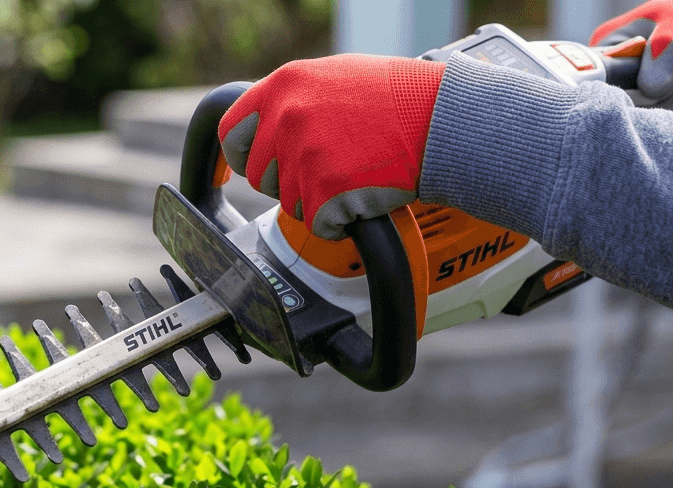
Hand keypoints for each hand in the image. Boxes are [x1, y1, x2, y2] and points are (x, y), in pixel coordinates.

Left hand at [217, 55, 445, 239]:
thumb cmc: (398, 98)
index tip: (251, 166)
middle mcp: (287, 119)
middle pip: (259, 176)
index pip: (232, 131)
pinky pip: (318, 226)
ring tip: (353, 177)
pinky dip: (338, 223)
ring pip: (289, 204)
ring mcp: (304, 156)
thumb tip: (266, 124)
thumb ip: (295, 98)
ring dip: (317, 202)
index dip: (241, 155)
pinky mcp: (325, 191)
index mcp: (284, 86)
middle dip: (285, 183)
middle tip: (324, 173)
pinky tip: (362, 198)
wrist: (440, 119)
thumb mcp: (335, 76)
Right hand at [591, 0, 672, 116]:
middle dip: (660, 107)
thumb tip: (650, 89)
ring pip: (645, 127)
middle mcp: (617, 80)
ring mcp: (640, 99)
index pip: (592, 87)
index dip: (614, 97)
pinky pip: (666, 131)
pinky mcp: (662, 113)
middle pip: (618, 114)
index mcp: (607, 53)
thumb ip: (667, 47)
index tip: (651, 91)